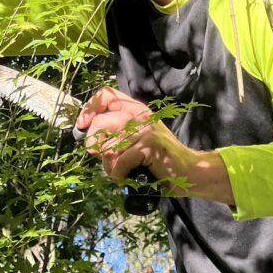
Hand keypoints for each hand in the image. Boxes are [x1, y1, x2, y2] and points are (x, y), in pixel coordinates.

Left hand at [74, 86, 234, 204]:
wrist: (190, 173)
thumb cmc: (160, 160)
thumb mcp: (138, 139)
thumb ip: (117, 133)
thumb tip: (88, 139)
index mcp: (137, 110)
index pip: (106, 95)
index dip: (90, 108)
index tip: (82, 125)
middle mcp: (141, 115)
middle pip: (100, 123)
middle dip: (95, 145)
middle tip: (104, 159)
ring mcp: (145, 130)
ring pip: (108, 148)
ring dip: (110, 166)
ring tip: (122, 172)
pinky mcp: (148, 146)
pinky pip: (118, 162)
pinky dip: (118, 175)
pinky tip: (126, 177)